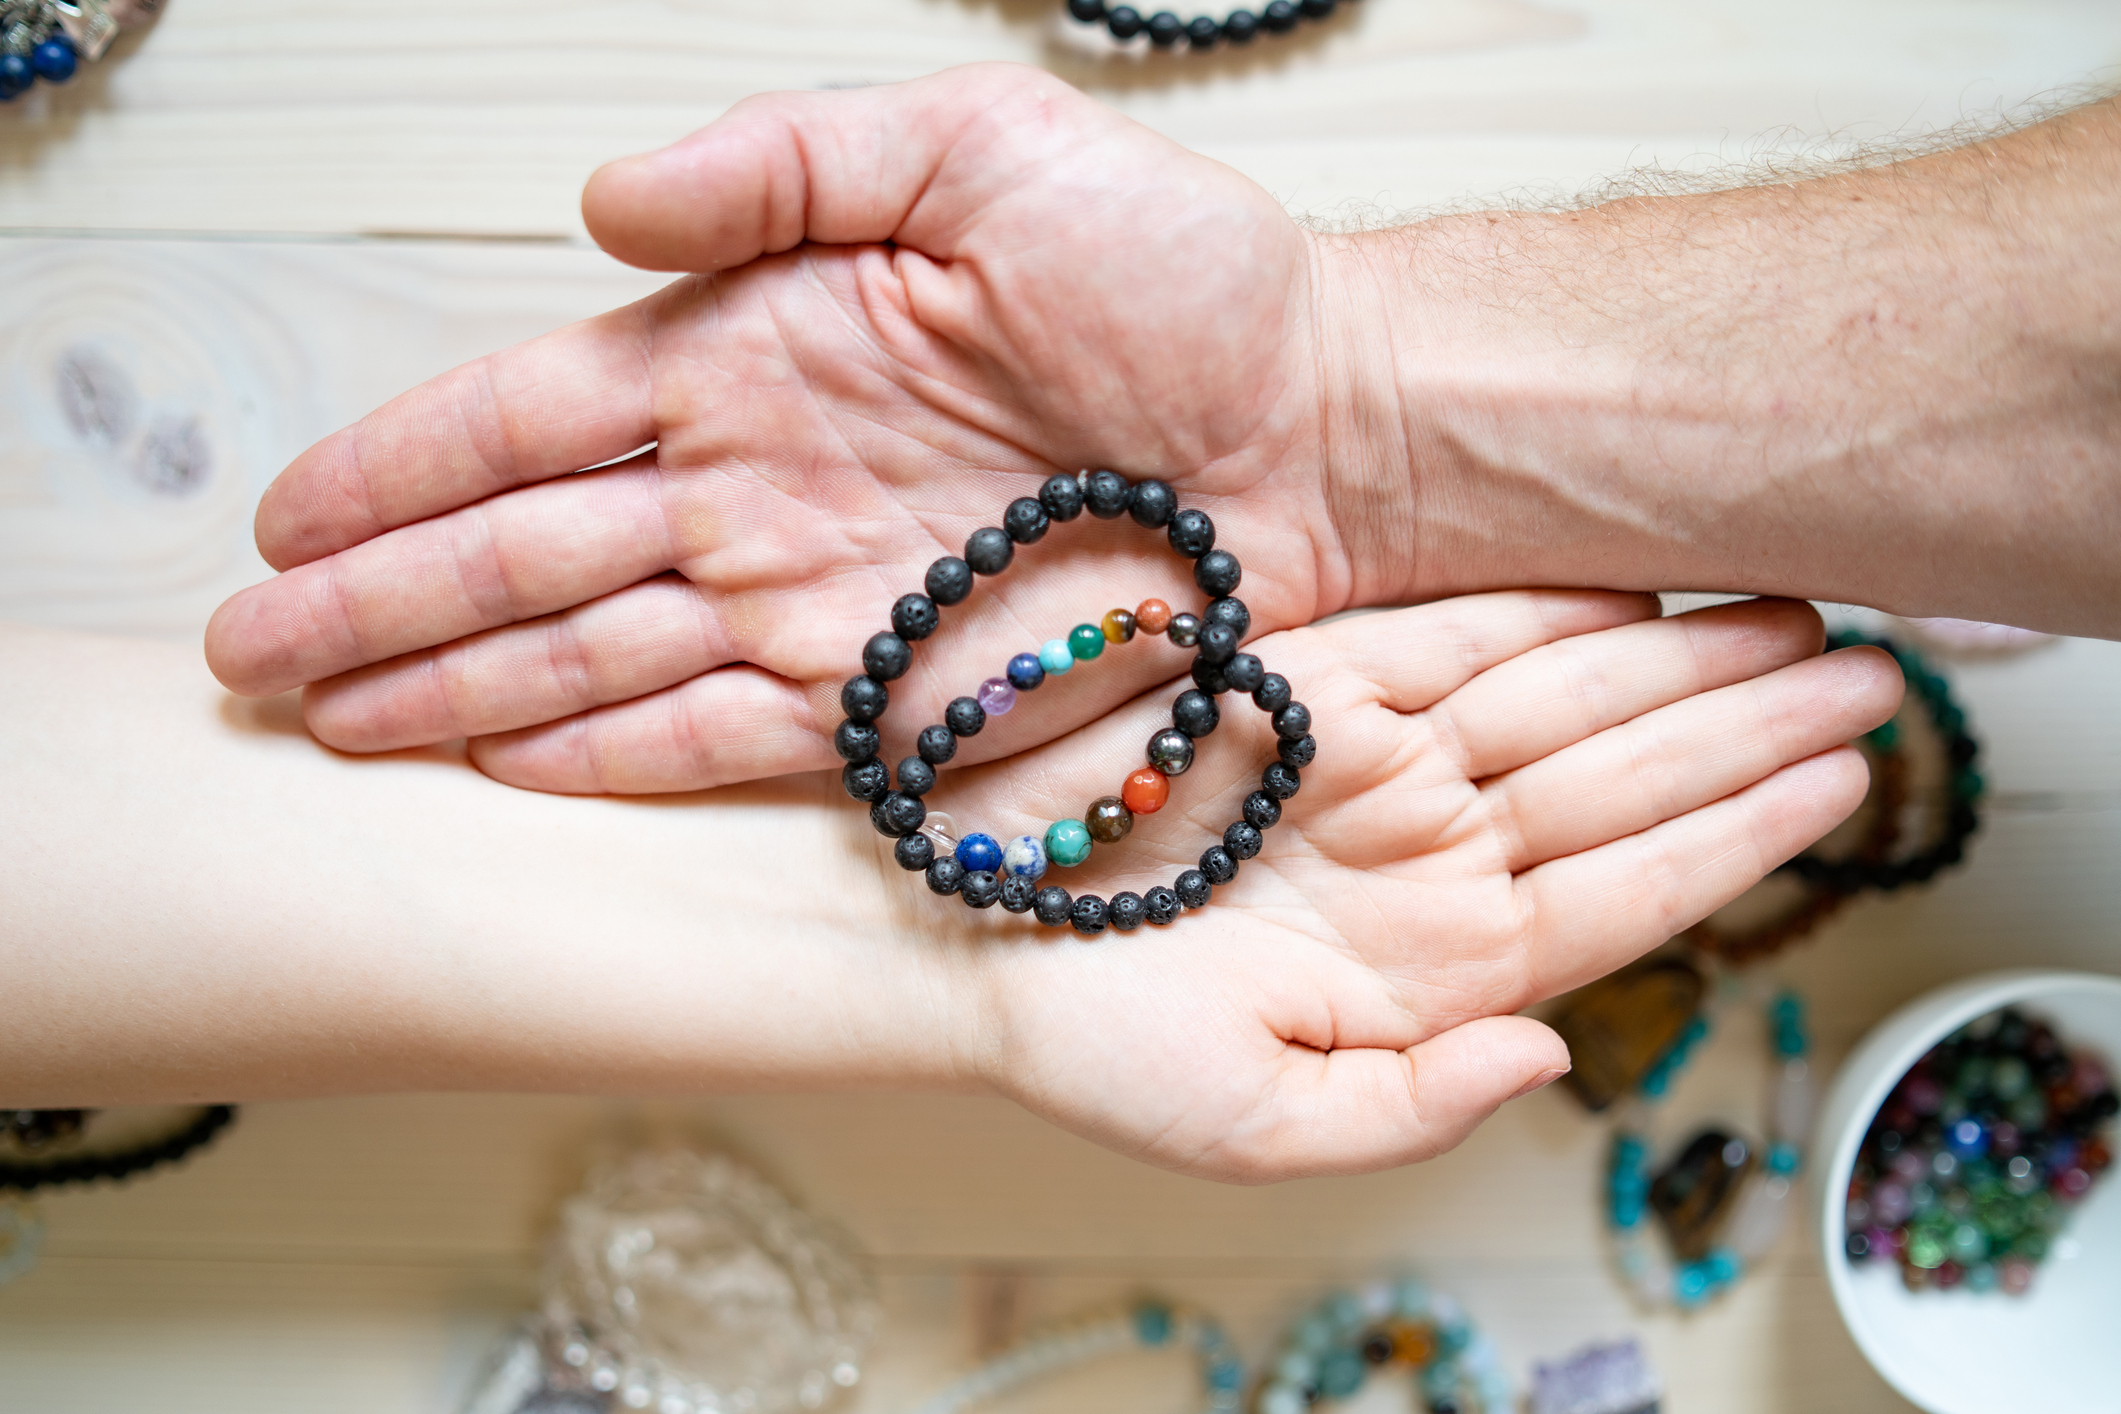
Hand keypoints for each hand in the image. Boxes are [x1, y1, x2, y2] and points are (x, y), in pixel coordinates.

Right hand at [205, 64, 1388, 793]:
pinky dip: (618, 760)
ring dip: (467, 693)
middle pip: (532, 551)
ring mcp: (819, 596)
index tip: (291, 511)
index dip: (405, 465)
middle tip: (256, 652)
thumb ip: (781, 170)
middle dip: (388, 605)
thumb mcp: (970, 154)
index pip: (536, 412)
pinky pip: (728, 736)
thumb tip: (600, 209)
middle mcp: (763, 482)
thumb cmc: (1176, 275)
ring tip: (339, 728)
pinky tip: (513, 773)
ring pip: (601, 655)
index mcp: (758, 348)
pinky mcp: (896, 693)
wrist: (1322, 418)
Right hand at [925, 593, 1896, 1176]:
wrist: (955, 928)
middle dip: (1751, 724)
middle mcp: (1426, 854)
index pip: (1629, 893)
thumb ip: (1412, 1110)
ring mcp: (1374, 761)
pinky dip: (1545, 601)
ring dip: (1681, 654)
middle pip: (1626, 778)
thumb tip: (1548, 1061)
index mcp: (1438, 967)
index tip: (1848, 782)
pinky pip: (1451, 628)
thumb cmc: (1088, 1042)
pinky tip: (1638, 578)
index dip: (1744, 836)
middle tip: (1874, 668)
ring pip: (1565, 695)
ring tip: (1796, 611)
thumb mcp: (1258, 1127)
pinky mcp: (1307, 682)